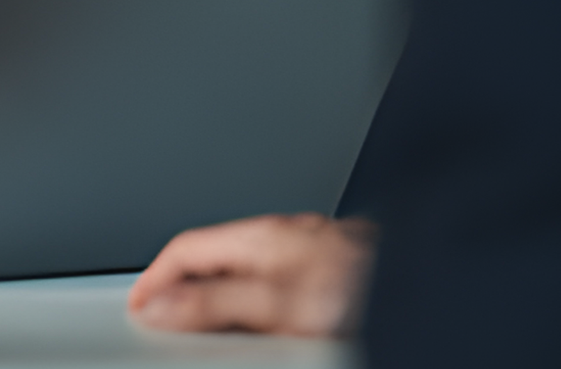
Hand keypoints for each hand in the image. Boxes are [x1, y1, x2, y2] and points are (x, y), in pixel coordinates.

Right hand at [127, 213, 375, 337]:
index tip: (136, 306)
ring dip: (215, 293)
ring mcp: (307, 250)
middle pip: (211, 257)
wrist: (424, 286)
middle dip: (179, 285)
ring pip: (243, 268)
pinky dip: (250, 299)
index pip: (184, 249)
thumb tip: (160, 305)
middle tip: (158, 318)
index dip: (152, 278)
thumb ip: (215, 302)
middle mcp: (282, 237)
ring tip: (200, 323)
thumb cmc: (362, 288)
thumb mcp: (276, 302)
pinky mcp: (329, 268)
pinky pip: (272, 280)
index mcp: (260, 237)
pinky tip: (259, 321)